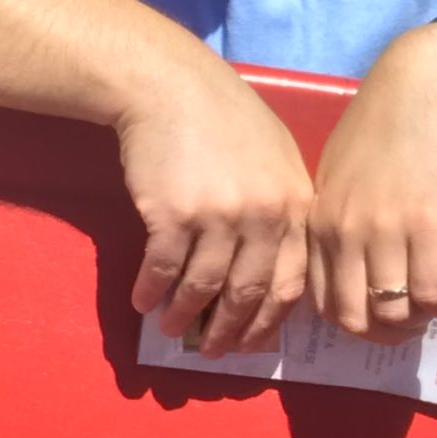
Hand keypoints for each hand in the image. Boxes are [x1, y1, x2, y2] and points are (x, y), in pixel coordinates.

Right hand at [119, 60, 315, 357]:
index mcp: (293, 205)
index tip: (251, 342)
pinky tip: (143, 302)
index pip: (291, 283)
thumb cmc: (223, 117)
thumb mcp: (275, 157)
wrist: (169, 85)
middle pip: (248, 293)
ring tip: (173, 331)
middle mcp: (262, 216)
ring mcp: (218, 217)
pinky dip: (152, 292)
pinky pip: (163, 269)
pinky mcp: (173, 215)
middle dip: (229, 331)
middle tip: (213, 352)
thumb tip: (268, 269)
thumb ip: (282, 209)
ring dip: (185, 316)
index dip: (268, 321)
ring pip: (203, 288)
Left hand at [308, 23, 436, 343]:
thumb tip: (351, 263)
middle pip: (350, 317)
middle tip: (407, 323)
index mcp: (320, 219)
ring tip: (431, 306)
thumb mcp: (343, 171)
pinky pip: (429, 295)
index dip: (350, 318)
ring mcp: (387, 231)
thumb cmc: (391, 122)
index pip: (318, 299)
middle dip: (381, 334)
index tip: (375, 314)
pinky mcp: (431, 227)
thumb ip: (340, 217)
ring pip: (391, 314)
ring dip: (414, 323)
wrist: (435, 84)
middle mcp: (345, 231)